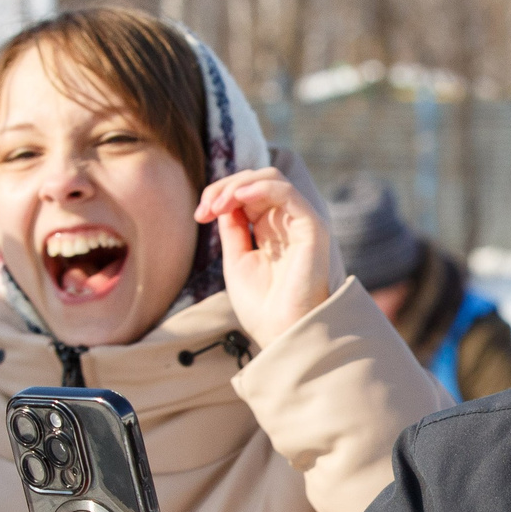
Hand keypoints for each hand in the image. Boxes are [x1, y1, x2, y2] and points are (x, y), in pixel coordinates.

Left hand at [196, 167, 333, 349]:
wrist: (281, 333)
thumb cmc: (262, 305)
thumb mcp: (236, 259)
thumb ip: (232, 227)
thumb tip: (222, 200)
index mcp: (271, 229)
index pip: (247, 193)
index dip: (219, 195)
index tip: (199, 216)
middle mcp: (287, 222)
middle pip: (256, 181)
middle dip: (223, 188)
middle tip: (205, 210)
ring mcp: (300, 223)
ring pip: (271, 179)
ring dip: (237, 185)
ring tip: (217, 205)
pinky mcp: (311, 228)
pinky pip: (287, 192)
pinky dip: (260, 187)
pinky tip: (239, 196)